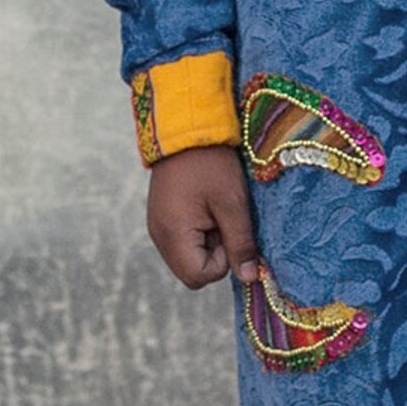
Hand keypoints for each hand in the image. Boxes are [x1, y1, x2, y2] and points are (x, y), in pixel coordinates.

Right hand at [148, 144, 260, 289]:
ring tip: (213, 210)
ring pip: (188, 256)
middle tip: (222, 219)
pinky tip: (204, 206)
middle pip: (192, 271)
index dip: (222, 261)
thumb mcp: (232, 203)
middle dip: (214, 253)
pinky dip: (198, 231)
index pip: (199, 277)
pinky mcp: (161, 218)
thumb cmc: (211, 163)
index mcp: (173, 234)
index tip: (228, 229)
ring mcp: (157, 227)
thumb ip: (240, 243)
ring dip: (207, 242)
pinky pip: (182, 240)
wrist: (186, 128)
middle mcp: (159, 237)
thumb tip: (248, 278)